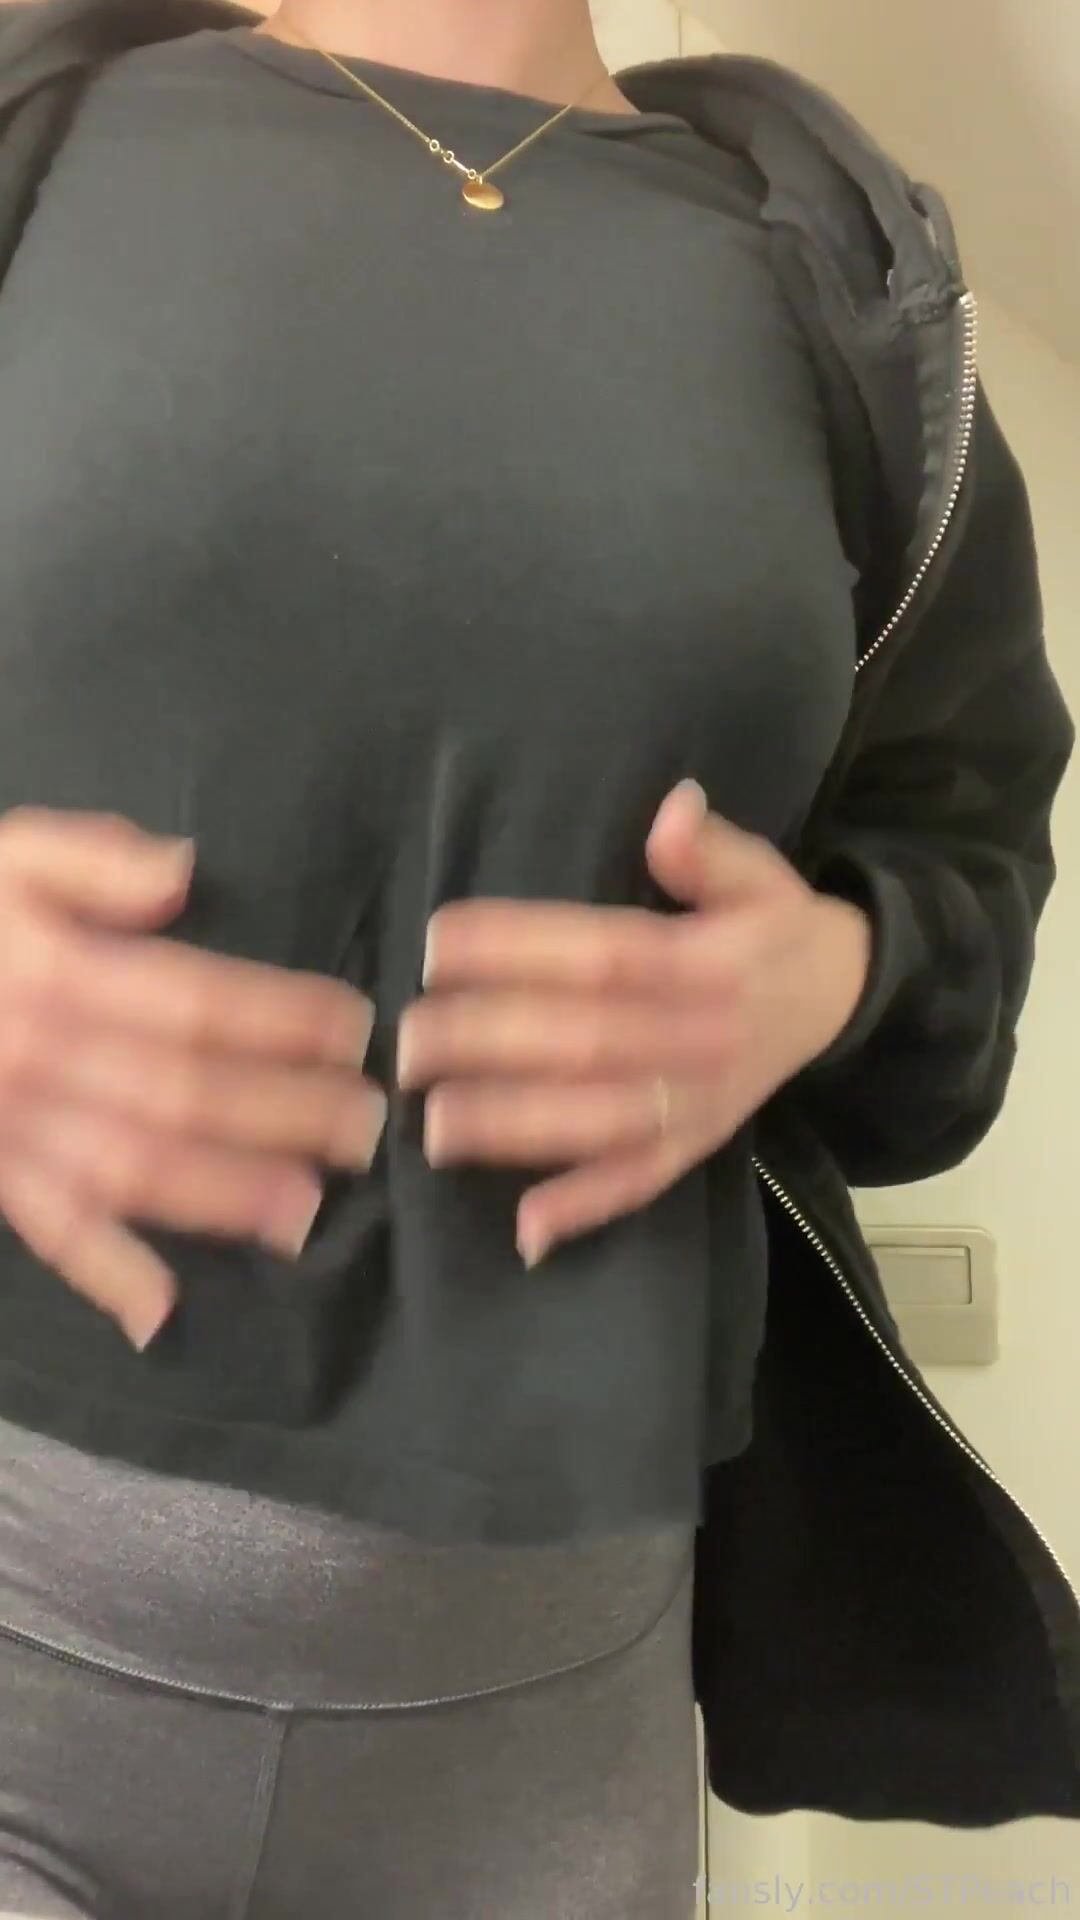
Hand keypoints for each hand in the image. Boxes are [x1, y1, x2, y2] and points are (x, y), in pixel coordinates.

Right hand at [0, 809, 386, 1347]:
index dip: (279, 1018)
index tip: (354, 1028)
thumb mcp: (5, 853)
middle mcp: (41, 1056)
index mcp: (57, 972)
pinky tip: (160, 1312)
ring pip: (128, 1170)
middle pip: (179, 1093)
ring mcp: (11, 1127)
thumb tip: (183, 871)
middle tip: (367, 1128)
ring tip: (306, 1214)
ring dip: (219, 1197)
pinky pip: (45, 1230)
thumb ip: (91, 858)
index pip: (192, 1001)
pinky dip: (100, 1273)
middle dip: (280, 1114)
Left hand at [397, 780, 871, 1265]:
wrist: (843, 998)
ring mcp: (698, 1101)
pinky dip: (587, 1207)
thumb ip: (711, 849)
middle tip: (408, 1041)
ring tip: (435, 1126)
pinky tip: (526, 1229)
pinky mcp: (699, 1146)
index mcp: (708, 962)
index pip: (604, 955)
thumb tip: (675, 809)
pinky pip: (642, 1183)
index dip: (520, 948)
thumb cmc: (774, 928)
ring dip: (519, 1129)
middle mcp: (699, 1037)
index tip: (437, 944)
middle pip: (587, 1042)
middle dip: (492, 1043)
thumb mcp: (759, 873)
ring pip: (602, 1121)